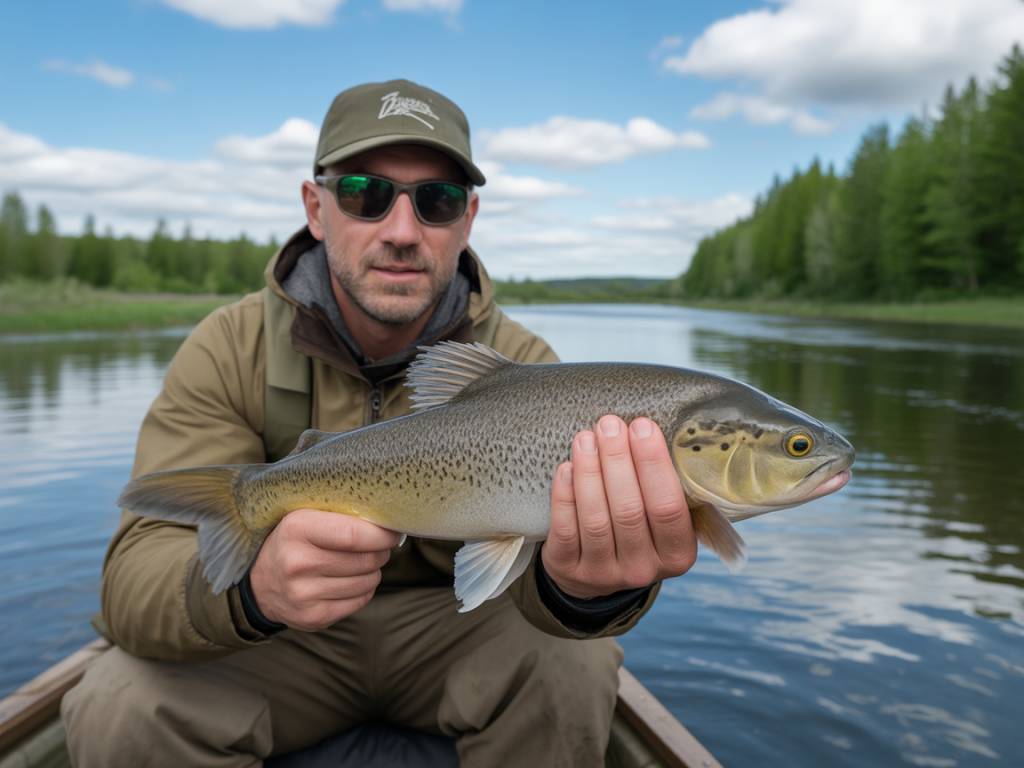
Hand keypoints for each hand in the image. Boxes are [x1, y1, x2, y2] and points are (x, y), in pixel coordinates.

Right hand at [248, 508, 399, 630]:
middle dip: (381, 552)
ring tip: (361, 564)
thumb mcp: (304, 517)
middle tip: (380, 547)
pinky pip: (360, 601)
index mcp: (297, 528)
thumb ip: (340, 514)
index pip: (354, 534)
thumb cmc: (293, 542)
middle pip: (365, 560)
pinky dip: (364, 590)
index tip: (392, 532)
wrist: (260, 584)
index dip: (382, 535)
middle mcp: (298, 563)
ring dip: (373, 572)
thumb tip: (387, 521)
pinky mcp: (313, 617)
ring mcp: (304, 594)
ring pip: (367, 582)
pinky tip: (351, 581)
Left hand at [542, 415, 696, 598]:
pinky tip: (566, 467)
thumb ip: (663, 484)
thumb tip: (647, 428)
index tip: (642, 426)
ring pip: (595, 518)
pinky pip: (565, 529)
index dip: (654, 464)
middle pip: (629, 510)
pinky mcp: (570, 569)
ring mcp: (605, 574)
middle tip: (609, 425)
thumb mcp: (662, 518)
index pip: (668, 507)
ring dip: (589, 472)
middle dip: (618, 460)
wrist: (597, 570)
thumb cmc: (637, 528)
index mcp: (677, 554)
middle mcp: (643, 569)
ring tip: (586, 438)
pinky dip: (565, 494)